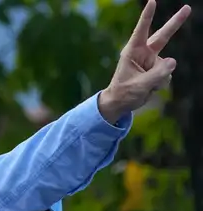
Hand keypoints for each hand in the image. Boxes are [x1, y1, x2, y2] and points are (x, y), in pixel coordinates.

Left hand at [98, 0, 190, 121]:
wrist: (121, 103)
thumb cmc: (123, 92)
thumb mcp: (139, 85)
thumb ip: (157, 74)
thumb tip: (173, 61)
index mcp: (132, 51)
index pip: (141, 31)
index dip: (147, 16)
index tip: (152, 1)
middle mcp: (144, 53)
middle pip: (163, 35)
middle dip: (175, 22)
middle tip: (188, 8)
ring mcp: (152, 62)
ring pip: (167, 66)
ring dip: (159, 78)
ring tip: (144, 86)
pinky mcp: (158, 70)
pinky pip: (167, 75)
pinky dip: (160, 84)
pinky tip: (149, 88)